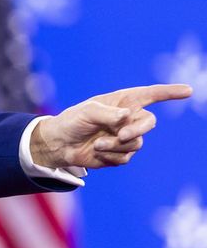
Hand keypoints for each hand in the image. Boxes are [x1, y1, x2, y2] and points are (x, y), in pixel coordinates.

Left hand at [31, 84, 192, 169]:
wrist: (59, 145)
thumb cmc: (72, 121)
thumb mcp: (86, 112)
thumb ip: (107, 113)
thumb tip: (127, 116)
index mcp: (123, 102)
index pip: (151, 95)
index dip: (169, 92)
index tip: (188, 90)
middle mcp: (128, 119)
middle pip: (149, 123)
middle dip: (137, 130)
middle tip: (121, 135)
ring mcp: (125, 137)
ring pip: (136, 143)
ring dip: (116, 145)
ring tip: (97, 144)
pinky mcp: (120, 154)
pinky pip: (125, 157)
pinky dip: (111, 156)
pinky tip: (97, 152)